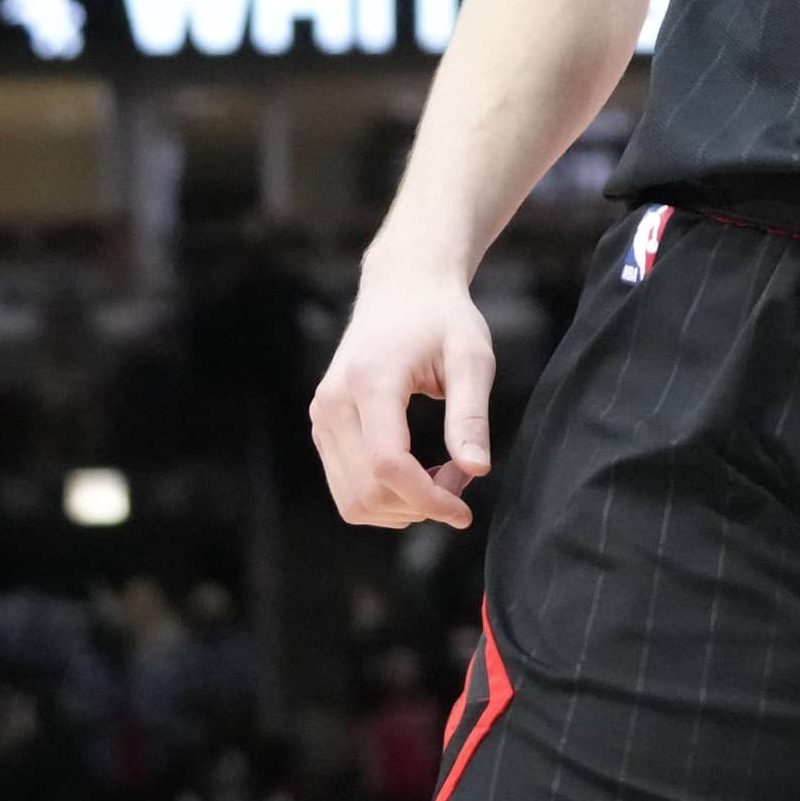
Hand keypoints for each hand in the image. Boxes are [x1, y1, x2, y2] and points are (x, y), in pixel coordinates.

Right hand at [306, 248, 496, 528]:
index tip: (465, 512)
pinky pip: (348, 488)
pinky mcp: (323, 428)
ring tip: (444, 472)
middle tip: (462, 476)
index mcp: (370, 381)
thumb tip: (477, 470)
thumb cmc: (441, 317)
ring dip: (403, 506)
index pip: (388, 465)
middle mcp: (333, 402)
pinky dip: (386, 497)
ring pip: (353, 500)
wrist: (401, 288)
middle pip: (367, 491)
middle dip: (420, 504)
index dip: (428, 499)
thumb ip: (471, 415)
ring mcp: (322, 416)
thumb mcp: (471, 357)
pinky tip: (419, 472)